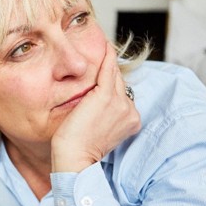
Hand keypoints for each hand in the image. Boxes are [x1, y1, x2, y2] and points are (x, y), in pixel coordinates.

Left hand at [51, 42, 140, 172]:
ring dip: (107, 62)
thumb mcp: (99, 132)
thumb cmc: (79, 151)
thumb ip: (104, 116)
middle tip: (103, 54)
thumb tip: (96, 106)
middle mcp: (130, 111)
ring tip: (102, 47)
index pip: (122, 95)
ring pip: (114, 76)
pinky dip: (106, 56)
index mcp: (131, 121)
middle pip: (119, 83)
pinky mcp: (105, 96)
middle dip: (110, 72)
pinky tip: (104, 45)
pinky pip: (108, 70)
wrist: (74, 160)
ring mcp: (120, 103)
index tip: (104, 77)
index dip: (112, 86)